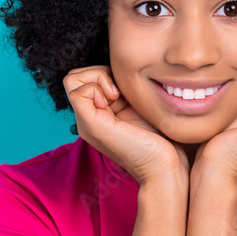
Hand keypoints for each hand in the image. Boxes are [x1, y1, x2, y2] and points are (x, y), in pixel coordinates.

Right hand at [65, 65, 189, 185]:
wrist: (164, 166)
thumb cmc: (161, 138)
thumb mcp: (139, 105)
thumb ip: (126, 91)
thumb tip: (120, 69)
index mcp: (99, 114)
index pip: (85, 78)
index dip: (105, 73)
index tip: (125, 89)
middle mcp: (88, 118)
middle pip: (75, 77)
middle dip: (98, 72)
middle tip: (119, 91)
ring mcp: (87, 122)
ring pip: (72, 80)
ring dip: (97, 78)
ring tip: (118, 96)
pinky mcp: (90, 125)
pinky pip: (76, 91)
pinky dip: (96, 87)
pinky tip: (115, 101)